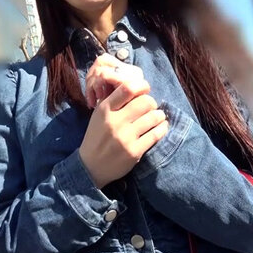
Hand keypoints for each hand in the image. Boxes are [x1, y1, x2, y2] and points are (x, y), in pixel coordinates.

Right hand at [79, 57, 168, 188]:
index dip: (141, 86)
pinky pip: (155, 135)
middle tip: (152, 107)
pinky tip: (161, 127)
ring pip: (153, 118)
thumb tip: (137, 87)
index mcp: (104, 110)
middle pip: (145, 102)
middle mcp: (115, 122)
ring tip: (158, 116)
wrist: (91, 166)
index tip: (146, 89)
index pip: (127, 89)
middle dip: (152, 103)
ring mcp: (125, 138)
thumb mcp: (99, 116)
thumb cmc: (97, 137)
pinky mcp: (134, 152)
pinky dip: (161, 129)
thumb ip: (114, 102)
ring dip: (159, 115)